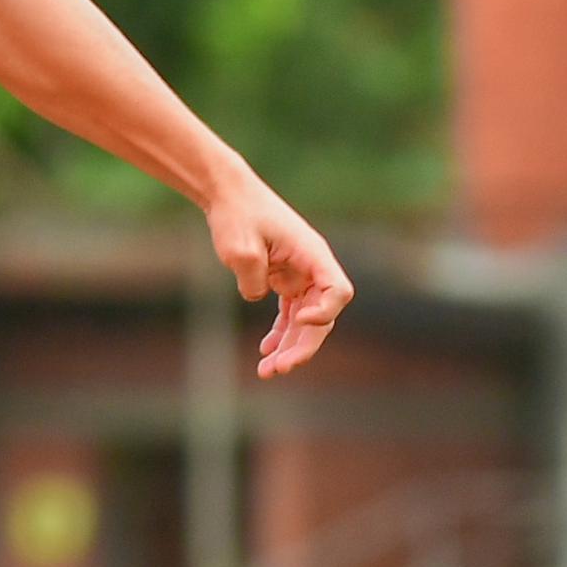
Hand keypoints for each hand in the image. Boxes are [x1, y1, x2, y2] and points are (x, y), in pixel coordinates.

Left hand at [208, 166, 351, 376]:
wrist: (229, 196)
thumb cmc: (237, 215)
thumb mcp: (239, 249)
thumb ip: (253, 278)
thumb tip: (258, 297)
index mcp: (312, 253)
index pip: (338, 291)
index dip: (324, 312)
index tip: (299, 321)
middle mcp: (312, 266)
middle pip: (322, 316)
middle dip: (303, 347)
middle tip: (278, 369)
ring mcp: (300, 275)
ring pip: (305, 321)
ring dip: (290, 348)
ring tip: (268, 371)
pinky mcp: (285, 280)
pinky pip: (290, 315)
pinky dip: (280, 334)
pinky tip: (266, 352)